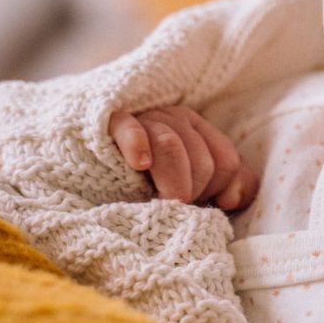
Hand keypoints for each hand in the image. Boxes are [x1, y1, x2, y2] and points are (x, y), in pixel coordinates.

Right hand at [109, 106, 258, 210]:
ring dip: (170, 181)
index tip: (191, 203)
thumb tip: (232, 199)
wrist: (91, 169)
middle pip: (202, 161)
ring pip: (172, 146)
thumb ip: (227, 187)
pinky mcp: (109, 123)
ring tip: (155, 199)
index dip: (213, 190)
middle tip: (167, 204)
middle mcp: (175, 119)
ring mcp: (143, 119)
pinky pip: (130, 128)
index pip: (226, 162)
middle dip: (190, 191)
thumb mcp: (191, 186)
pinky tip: (139, 163)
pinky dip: (137, 144)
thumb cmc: (148, 184)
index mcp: (198, 131)